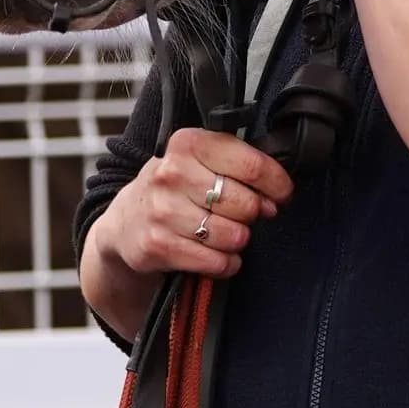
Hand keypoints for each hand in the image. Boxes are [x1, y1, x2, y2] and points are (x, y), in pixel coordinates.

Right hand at [92, 127, 295, 287]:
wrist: (126, 221)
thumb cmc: (175, 188)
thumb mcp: (200, 161)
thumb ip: (239, 165)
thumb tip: (278, 194)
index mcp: (188, 144)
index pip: (253, 165)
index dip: (277, 184)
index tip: (282, 194)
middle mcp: (171, 174)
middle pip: (246, 204)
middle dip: (253, 214)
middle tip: (242, 214)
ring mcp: (162, 211)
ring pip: (233, 236)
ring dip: (238, 240)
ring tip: (225, 233)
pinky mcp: (157, 246)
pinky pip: (215, 261)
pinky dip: (225, 263)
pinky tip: (216, 254)